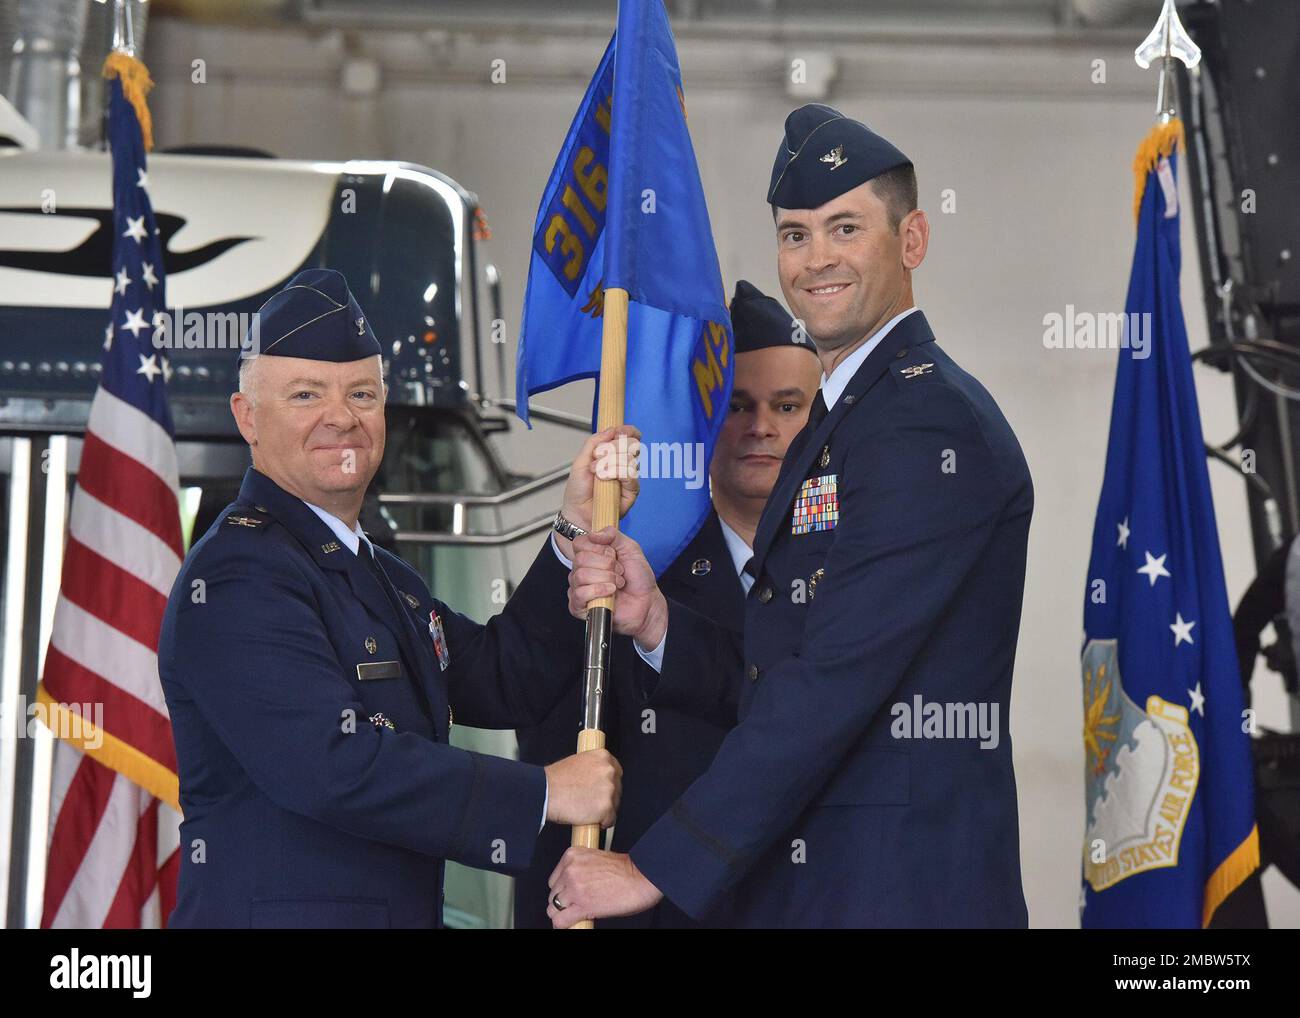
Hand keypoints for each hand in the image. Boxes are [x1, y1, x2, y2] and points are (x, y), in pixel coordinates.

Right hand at [543, 749, 621, 827]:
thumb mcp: (578, 763)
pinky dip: (601, 823)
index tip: (602, 791)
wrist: (545, 792)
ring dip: (603, 810)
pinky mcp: (606, 808)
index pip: (616, 772)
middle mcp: (609, 771)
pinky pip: (610, 820)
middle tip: (591, 803)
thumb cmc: (555, 780)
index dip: (608, 783)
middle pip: (617, 789)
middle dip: (606, 798)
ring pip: (614, 805)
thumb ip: (592, 769)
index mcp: (603, 756)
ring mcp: (609, 789)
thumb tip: (598, 780)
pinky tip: (588, 819)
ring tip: (585, 810)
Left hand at [547, 848, 663, 927]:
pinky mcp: (581, 905)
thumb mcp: (595, 859)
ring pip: (553, 908)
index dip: (563, 889)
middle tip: (577, 904)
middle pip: (553, 893)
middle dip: (564, 901)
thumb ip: (579, 869)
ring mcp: (574, 888)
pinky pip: (560, 921)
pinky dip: (564, 924)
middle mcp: (570, 870)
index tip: (571, 893)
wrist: (641, 877)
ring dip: (564, 913)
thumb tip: (571, 885)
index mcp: (572, 856)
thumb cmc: (626, 869)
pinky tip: (574, 922)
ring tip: (577, 913)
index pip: (554, 878)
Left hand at [556, 425, 640, 558]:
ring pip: (629, 458)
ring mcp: (628, 478)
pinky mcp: (632, 491)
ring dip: (609, 463)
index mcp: (612, 455)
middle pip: (630, 444)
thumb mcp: (580, 461)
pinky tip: (605, 478)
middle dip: (613, 448)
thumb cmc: (578, 491)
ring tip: (596, 473)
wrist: (577, 513)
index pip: (628, 437)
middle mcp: (623, 465)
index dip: (628, 431)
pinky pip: (630, 474)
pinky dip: (615, 472)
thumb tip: (611, 430)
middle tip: (599, 457)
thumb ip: (593, 443)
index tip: (621, 430)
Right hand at [567, 528, 667, 649]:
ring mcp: (578, 588)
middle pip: (580, 559)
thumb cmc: (638, 578)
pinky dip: (599, 591)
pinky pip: (580, 594)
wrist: (647, 601)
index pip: (579, 543)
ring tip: (617, 583)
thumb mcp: (630, 548)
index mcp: (590, 555)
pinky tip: (610, 592)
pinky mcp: (578, 606)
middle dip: (607, 565)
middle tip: (619, 572)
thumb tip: (593, 534)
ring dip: (606, 578)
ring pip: (581, 575)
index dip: (599, 548)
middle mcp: (580, 570)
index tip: (613, 554)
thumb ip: (613, 535)